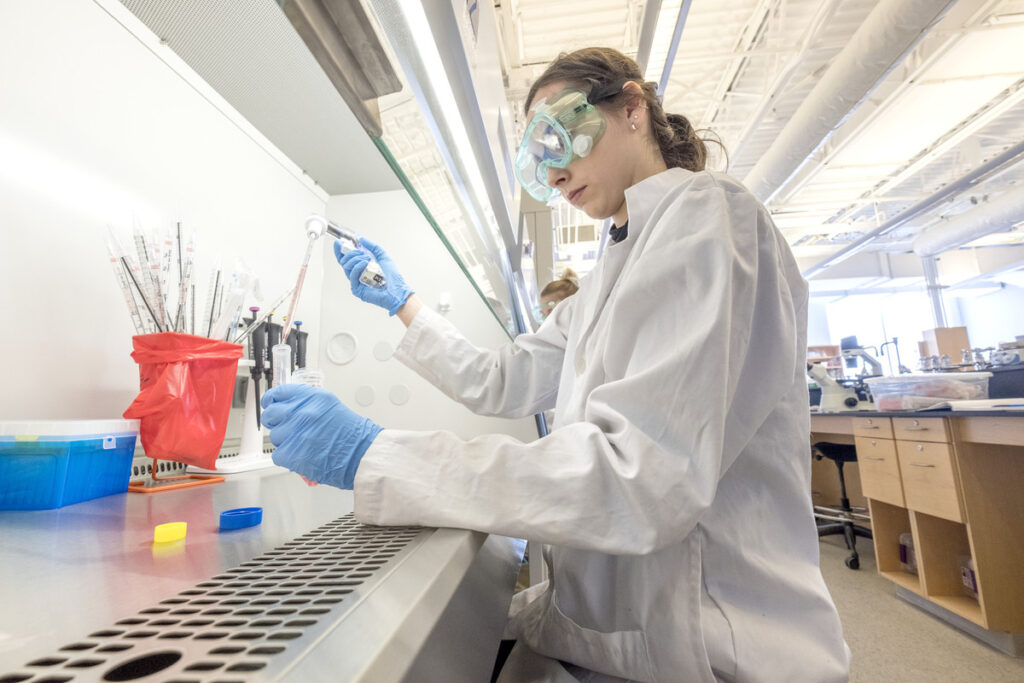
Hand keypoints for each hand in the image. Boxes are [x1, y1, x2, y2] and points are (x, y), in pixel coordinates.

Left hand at [261, 384, 382, 489]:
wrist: (361, 454)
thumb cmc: (351, 434)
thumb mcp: (330, 407)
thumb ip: (308, 404)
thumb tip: (288, 407)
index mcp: (311, 398)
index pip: (279, 394)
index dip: (272, 401)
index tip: (270, 404)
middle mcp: (302, 412)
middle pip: (271, 415)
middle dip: (275, 422)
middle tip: (286, 429)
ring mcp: (296, 432)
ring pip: (275, 436)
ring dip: (285, 442)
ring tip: (303, 444)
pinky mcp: (292, 453)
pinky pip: (278, 454)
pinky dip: (287, 457)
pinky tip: (301, 455)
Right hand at [334, 237, 412, 315]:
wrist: (397, 290)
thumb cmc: (393, 277)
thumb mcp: (383, 256)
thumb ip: (373, 247)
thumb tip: (362, 239)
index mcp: (361, 268)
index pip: (346, 259)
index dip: (340, 251)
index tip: (339, 243)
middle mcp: (357, 275)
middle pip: (344, 262)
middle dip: (351, 253)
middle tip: (360, 252)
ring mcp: (356, 282)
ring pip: (346, 267)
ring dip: (356, 259)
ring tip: (367, 259)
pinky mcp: (357, 289)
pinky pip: (352, 275)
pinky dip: (357, 266)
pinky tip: (365, 264)